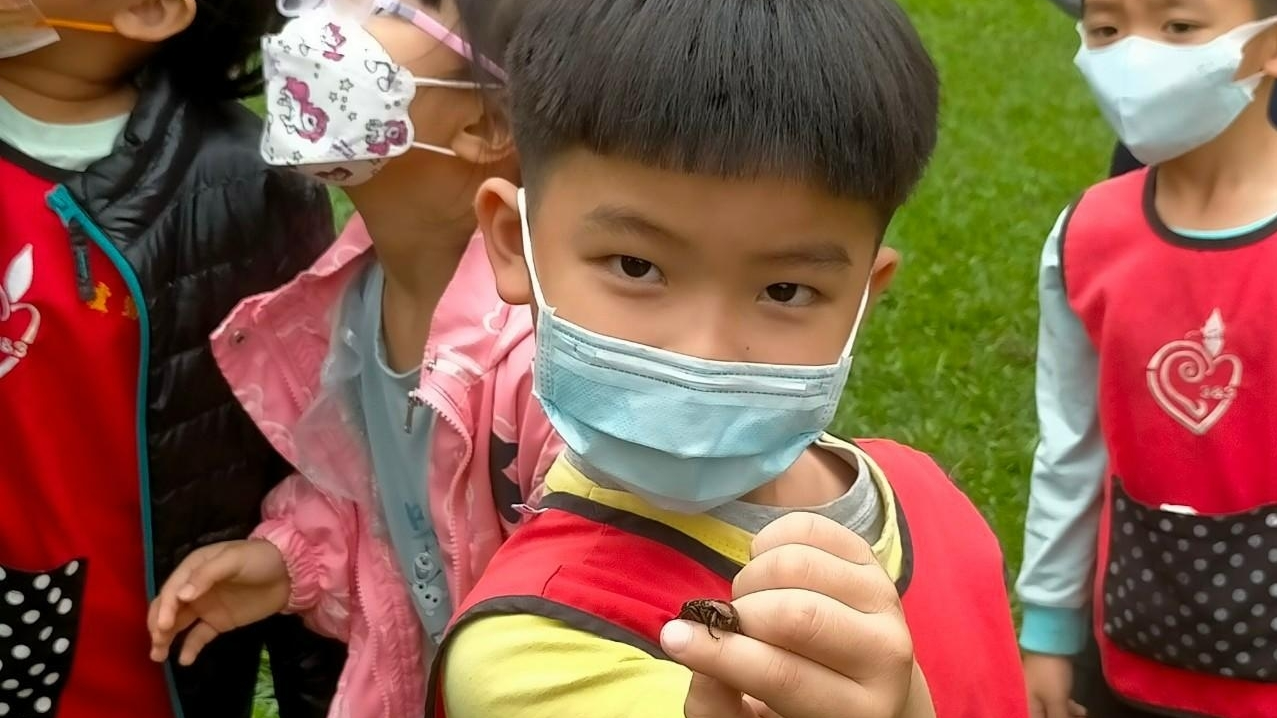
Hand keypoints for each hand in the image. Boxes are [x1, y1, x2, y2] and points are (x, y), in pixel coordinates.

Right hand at [147, 539, 290, 665]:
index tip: (164, 625)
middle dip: (158, 625)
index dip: (165, 607)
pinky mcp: (218, 622)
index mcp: (193, 567)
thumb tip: (182, 596)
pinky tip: (184, 660)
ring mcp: (205, 606)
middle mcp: (194, 588)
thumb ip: (207, 575)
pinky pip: (199, 636)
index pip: (172, 589)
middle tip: (157, 643)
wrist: (290, 573)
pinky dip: (189, 648)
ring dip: (165, 639)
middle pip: (168, 608)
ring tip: (158, 656)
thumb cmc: (259, 558)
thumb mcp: (234, 559)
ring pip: (177, 624)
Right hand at [660, 512, 929, 717]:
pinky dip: (770, 541)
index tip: (672, 639)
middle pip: (796, 614)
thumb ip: (718, 703)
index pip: (782, 674)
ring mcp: (885, 599)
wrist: (872, 686)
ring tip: (750, 602)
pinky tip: (766, 570)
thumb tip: (690, 645)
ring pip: (801, 564)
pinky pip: (811, 528)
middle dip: (741, 612)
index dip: (719, 652)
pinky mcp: (873, 560)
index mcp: (858, 709)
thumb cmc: (800, 709)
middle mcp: (886, 655)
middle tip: (729, 624)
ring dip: (753, 577)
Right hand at [1023, 653, 1086, 717]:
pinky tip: (1081, 711)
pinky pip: (1054, 704)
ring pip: (1050, 713)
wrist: (1049, 642)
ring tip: (1082, 717)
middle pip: (1043, 717)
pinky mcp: (1044, 686)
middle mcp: (1026, 702)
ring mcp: (1035, 693)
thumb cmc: (1049, 674)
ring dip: (1065, 716)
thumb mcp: (1056, 700)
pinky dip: (1066, 708)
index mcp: (1025, 707)